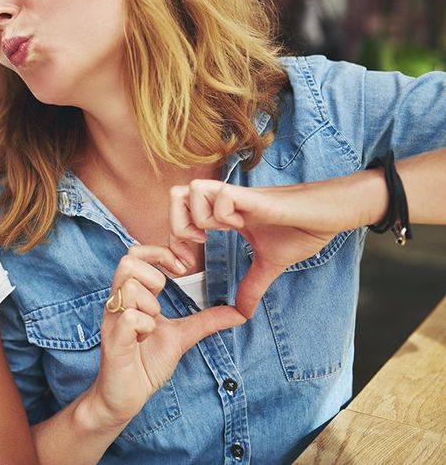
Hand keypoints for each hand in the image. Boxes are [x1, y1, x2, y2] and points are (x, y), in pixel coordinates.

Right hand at [86, 246, 244, 428]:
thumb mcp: (182, 336)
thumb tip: (240, 312)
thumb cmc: (146, 363)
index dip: (159, 253)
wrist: (124, 396)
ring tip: (152, 325)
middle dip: (154, 276)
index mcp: (132, 296)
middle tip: (164, 299)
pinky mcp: (113, 340)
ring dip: (150, 304)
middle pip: (128, 261)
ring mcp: (113, 320)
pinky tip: (145, 339)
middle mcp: (118, 302)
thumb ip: (206, 321)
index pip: (135, 254)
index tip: (181, 268)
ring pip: (130, 287)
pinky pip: (131, 318)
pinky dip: (145, 326)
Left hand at [168, 180, 348, 317]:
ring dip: (198, 217)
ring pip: (192, 189)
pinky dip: (225, 214)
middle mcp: (224, 201)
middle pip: (175, 195)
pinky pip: (222, 197)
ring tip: (215, 235)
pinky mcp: (252, 195)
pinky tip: (240, 225)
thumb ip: (252, 285)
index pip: (179, 215)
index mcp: (223, 214)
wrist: (329, 215)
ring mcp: (237, 195)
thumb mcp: (269, 264)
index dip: (175, 240)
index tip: (189, 264)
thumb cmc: (301, 230)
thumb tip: (244, 314)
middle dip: (177, 226)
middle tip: (196, 248)